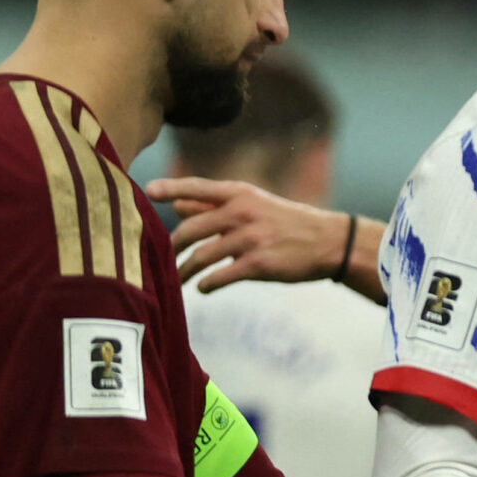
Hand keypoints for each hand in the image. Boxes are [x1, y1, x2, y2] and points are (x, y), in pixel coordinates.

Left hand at [151, 177, 352, 291]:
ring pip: (202, 256)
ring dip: (185, 271)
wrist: (328, 242)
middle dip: (171, 247)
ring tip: (177, 280)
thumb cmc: (286, 223)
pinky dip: (207, 285)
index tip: (148, 190)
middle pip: (190, 229)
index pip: (198, 188)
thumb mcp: (254, 206)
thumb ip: (214, 206)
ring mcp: (250, 238)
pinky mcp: (259, 264)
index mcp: (240, 194)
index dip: (171, 188)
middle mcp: (242, 212)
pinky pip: (221, 276)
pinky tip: (203, 289)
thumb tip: (178, 206)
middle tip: (160, 259)